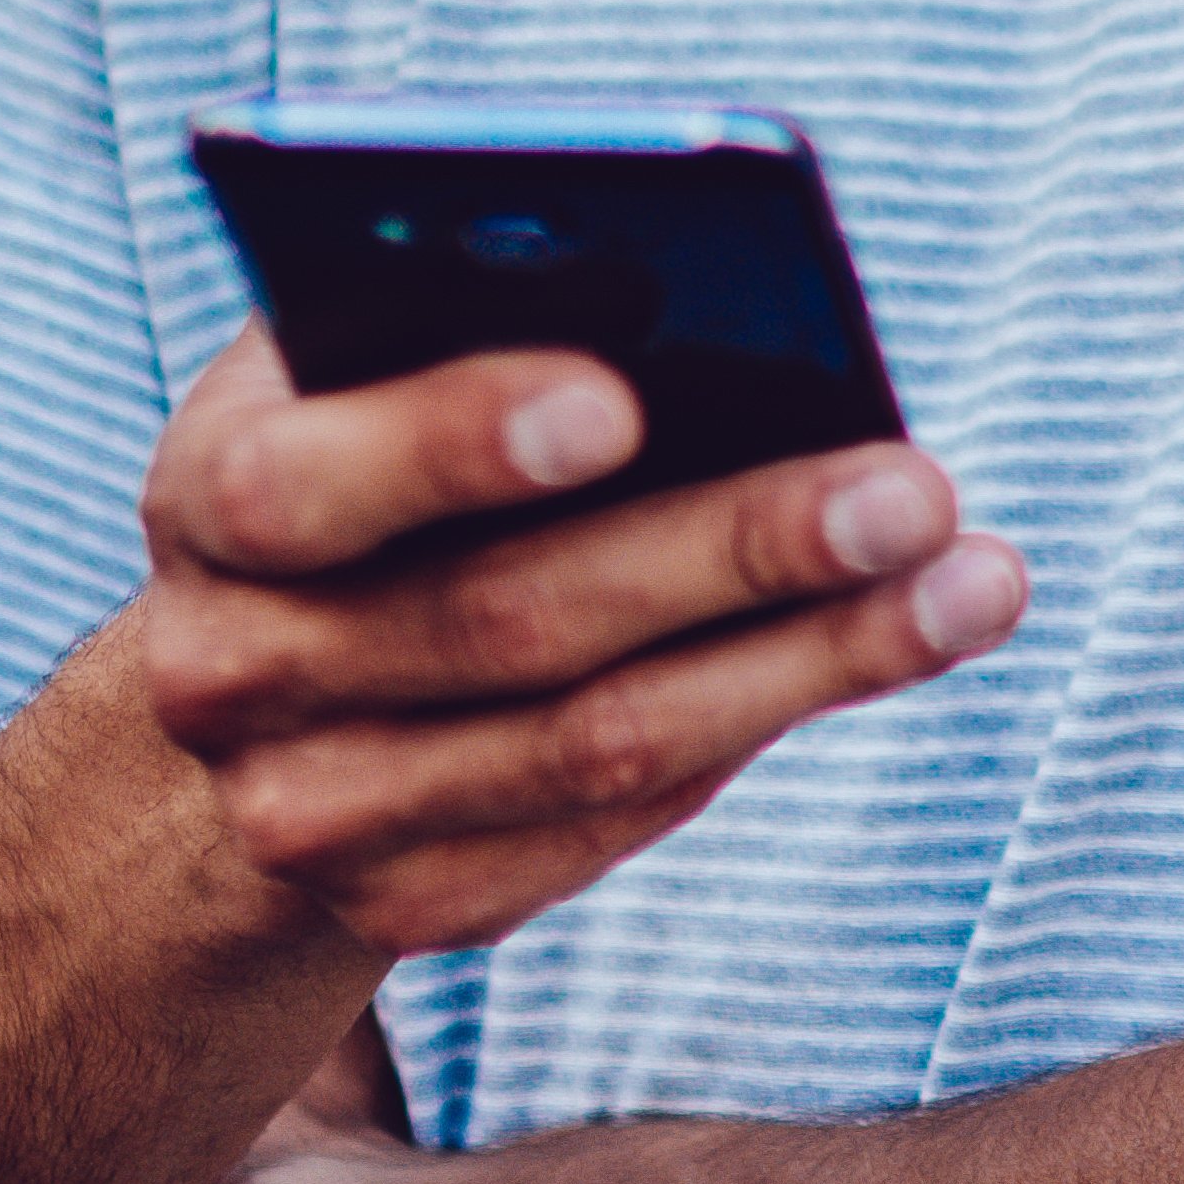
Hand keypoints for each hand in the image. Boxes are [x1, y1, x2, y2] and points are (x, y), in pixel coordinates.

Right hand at [130, 328, 1025, 959]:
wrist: (251, 696)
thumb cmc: (364, 456)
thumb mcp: (365, 370)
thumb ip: (465, 319)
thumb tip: (677, 278)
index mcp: (207, 500)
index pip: (306, 482)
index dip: (452, 439)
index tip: (620, 395)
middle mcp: (234, 675)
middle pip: (507, 625)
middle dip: (732, 550)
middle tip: (913, 489)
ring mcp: (317, 814)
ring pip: (600, 746)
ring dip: (813, 658)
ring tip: (976, 580)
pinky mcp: (416, 905)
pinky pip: (623, 821)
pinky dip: (769, 721)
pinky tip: (893, 645)